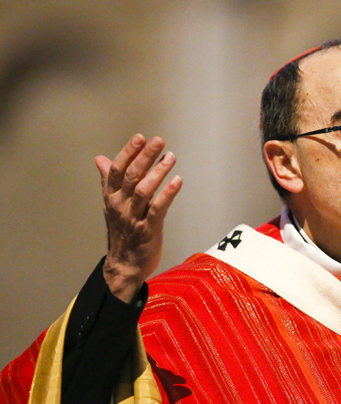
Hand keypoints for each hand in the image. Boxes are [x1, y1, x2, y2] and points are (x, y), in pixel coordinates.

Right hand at [95, 134, 181, 302]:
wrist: (124, 266)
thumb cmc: (121, 232)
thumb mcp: (112, 204)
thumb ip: (108, 180)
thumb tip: (100, 159)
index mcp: (111, 197)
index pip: (117, 170)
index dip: (128, 152)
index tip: (140, 137)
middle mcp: (120, 205)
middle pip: (132, 176)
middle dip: (145, 157)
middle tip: (158, 140)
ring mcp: (134, 218)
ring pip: (144, 190)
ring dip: (158, 172)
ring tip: (171, 157)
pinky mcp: (148, 229)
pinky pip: (158, 209)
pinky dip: (168, 194)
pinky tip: (177, 181)